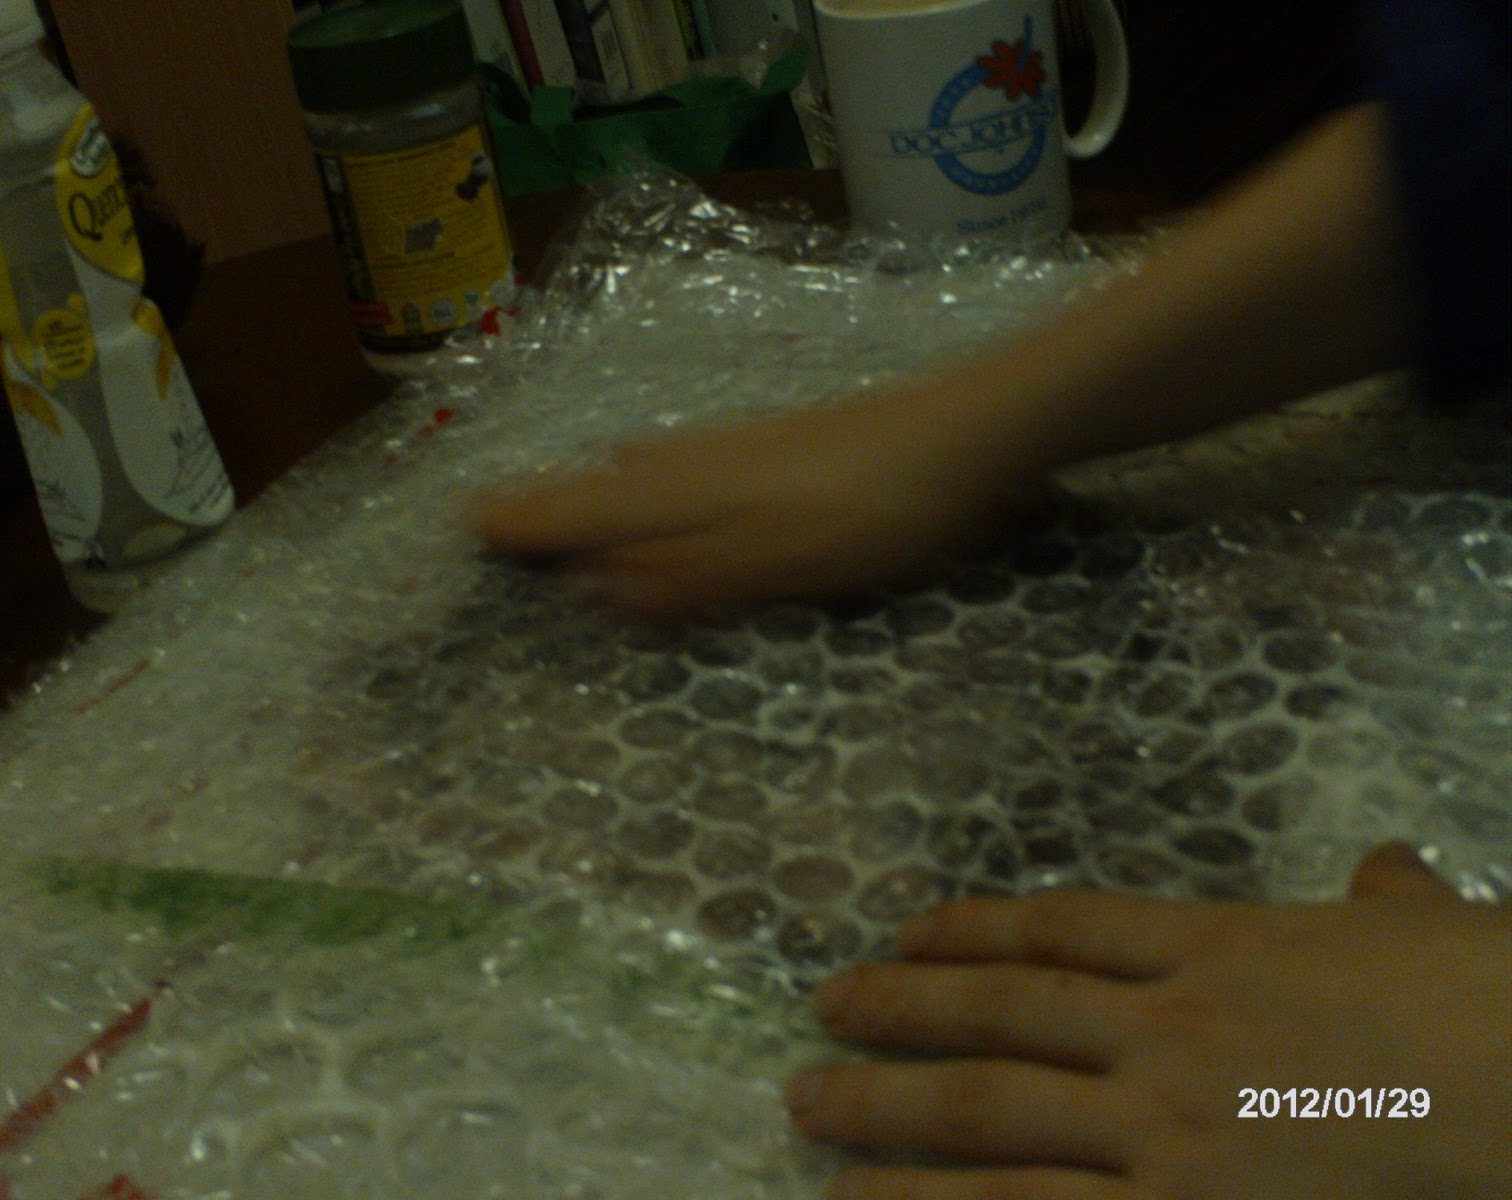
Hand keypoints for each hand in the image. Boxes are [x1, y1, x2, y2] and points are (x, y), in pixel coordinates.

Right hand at [470, 378, 1043, 617]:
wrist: (966, 433)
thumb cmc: (866, 514)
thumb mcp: (770, 566)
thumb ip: (685, 579)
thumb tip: (594, 590)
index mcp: (680, 494)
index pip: (582, 511)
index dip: (529, 524)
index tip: (468, 529)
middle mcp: (695, 460)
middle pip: (601, 485)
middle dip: (549, 506)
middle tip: (495, 519)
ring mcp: (738, 443)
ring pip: (641, 470)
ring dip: (595, 491)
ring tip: (562, 507)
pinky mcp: (781, 441)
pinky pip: (682, 463)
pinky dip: (647, 478)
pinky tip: (662, 471)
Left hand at [786, 844, 1511, 1198]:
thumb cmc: (1498, 1006)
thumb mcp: (1434, 934)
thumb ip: (1389, 905)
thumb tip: (1389, 867)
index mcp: (1223, 948)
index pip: (1063, 930)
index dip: (972, 929)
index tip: (905, 931)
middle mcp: (1171, 1032)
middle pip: (999, 1016)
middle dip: (898, 1013)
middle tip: (819, 1015)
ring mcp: (1171, 1131)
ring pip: (996, 1117)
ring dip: (891, 1118)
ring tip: (809, 1117)